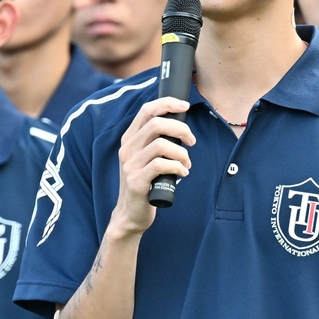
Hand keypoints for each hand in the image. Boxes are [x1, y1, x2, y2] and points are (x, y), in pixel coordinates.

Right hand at [110, 97, 195, 236]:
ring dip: (182, 153)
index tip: (185, 106)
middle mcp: (127, 149)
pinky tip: (182, 173)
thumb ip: (156, 140)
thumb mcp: (146, 157)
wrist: (131, 214)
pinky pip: (161, 165)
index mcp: (129, 139)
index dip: (167, 103)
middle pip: (156, 123)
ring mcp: (130, 165)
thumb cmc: (146, 182)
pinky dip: (177, 167)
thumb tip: (182, 126)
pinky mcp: (136, 181)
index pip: (146, 110)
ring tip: (186, 163)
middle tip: (191, 141)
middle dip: (181, 129)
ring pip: (161, 144)